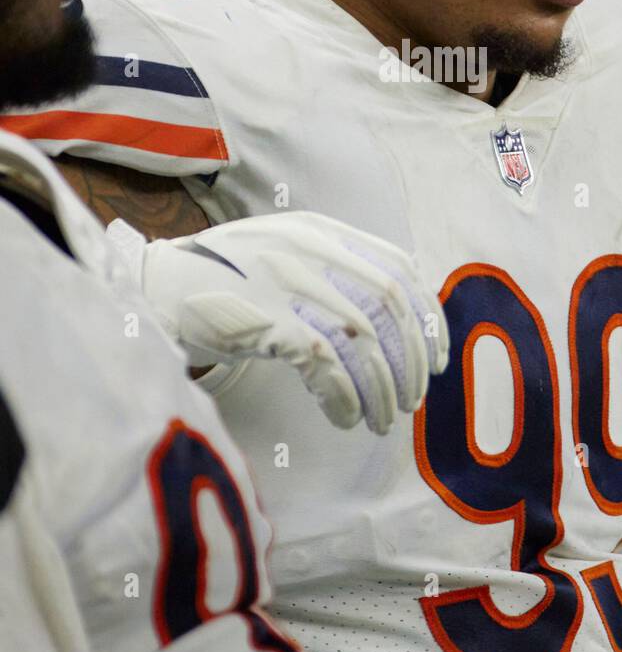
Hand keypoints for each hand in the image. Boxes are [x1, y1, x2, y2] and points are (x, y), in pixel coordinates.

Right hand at [106, 211, 448, 434]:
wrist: (154, 287)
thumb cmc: (222, 280)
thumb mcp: (282, 252)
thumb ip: (331, 268)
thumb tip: (392, 318)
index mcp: (320, 231)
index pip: (400, 268)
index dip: (427, 317)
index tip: (437, 359)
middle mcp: (310, 249)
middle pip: (389, 306)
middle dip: (410, 360)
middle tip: (411, 400)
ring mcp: (286, 282)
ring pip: (363, 339)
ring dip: (382, 388)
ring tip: (381, 420)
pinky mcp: (264, 319)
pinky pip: (325, 364)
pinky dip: (344, 396)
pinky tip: (345, 418)